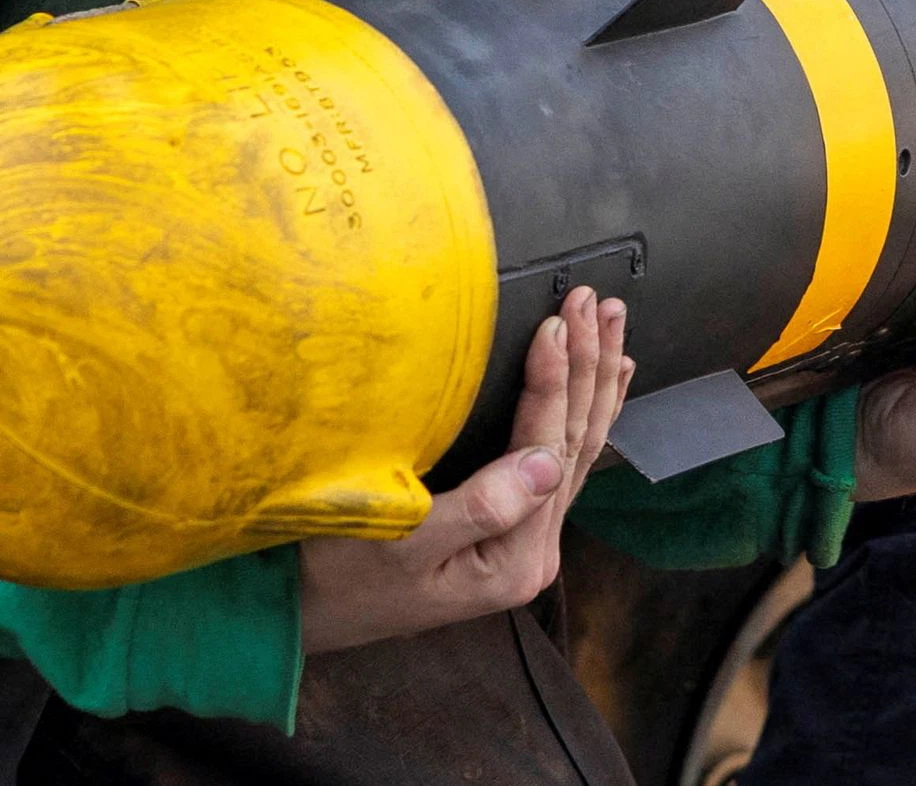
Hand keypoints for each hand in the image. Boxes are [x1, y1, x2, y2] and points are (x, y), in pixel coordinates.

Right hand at [298, 287, 632, 652]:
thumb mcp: (399, 544)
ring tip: (614, 322)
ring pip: (575, 446)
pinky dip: (581, 411)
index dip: (555, 380)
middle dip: (588, 367)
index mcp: (513, 558)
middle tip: (601, 301)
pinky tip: (602, 381)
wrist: (301, 615)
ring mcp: (524, 543)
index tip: (558, 321)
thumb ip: (478, 507)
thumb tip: (546, 464)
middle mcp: (531, 553)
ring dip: (594, 380)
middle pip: (574, 442)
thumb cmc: (335, 577)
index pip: (547, 449)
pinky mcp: (508, 531)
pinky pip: (559, 461)